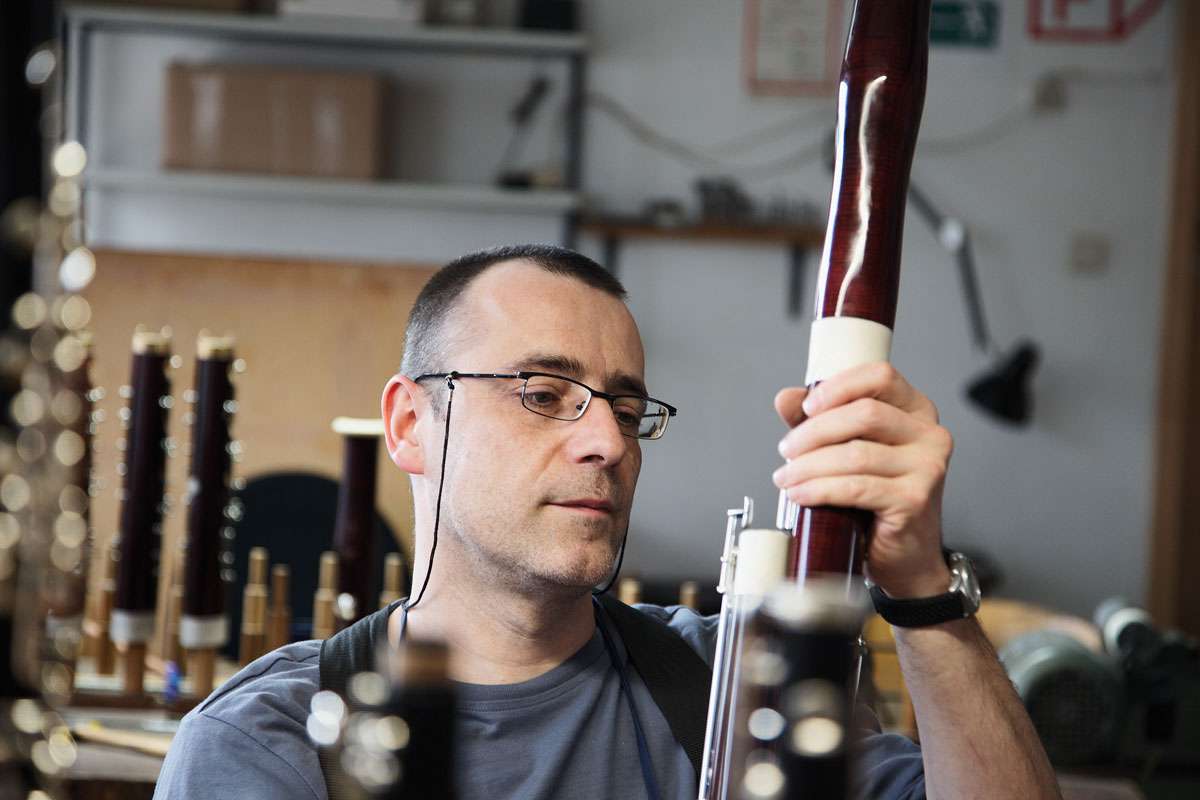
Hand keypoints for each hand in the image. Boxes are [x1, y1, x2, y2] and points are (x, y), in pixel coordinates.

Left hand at [772, 362, 953, 598]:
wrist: (904, 556)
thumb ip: (819, 420)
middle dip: (814, 432)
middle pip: (864, 414)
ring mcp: (928, 467)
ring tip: (786, 477)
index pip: (881, 376)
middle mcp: (930, 434)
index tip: (807, 406)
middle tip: (787, 450)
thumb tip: (786, 398)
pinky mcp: (915, 499)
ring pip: (856, 453)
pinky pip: (856, 487)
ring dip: (809, 465)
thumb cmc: (877, 501)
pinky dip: (820, 489)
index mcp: (916, 412)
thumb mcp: (846, 451)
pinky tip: (800, 494)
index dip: (839, 386)